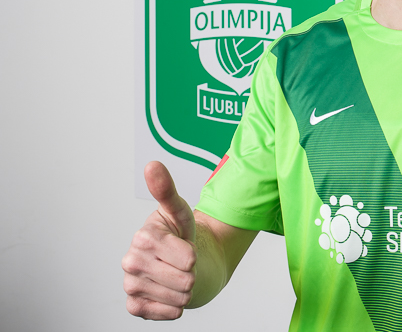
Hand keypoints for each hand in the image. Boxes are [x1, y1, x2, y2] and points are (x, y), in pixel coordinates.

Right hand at [122, 161, 196, 319]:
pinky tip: (171, 295)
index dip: (194, 254)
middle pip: (184, 279)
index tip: (187, 247)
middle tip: (183, 264)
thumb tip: (152, 165)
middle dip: (191, 273)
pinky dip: (172, 308)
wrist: (183, 263)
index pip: (187, 257)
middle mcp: (131, 261)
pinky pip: (161, 312)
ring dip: (185, 290)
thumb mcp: (181, 211)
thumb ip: (167, 190)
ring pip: (177, 297)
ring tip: (178, 276)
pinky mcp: (134, 304)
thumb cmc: (182, 234)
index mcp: (143, 237)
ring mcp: (131, 283)